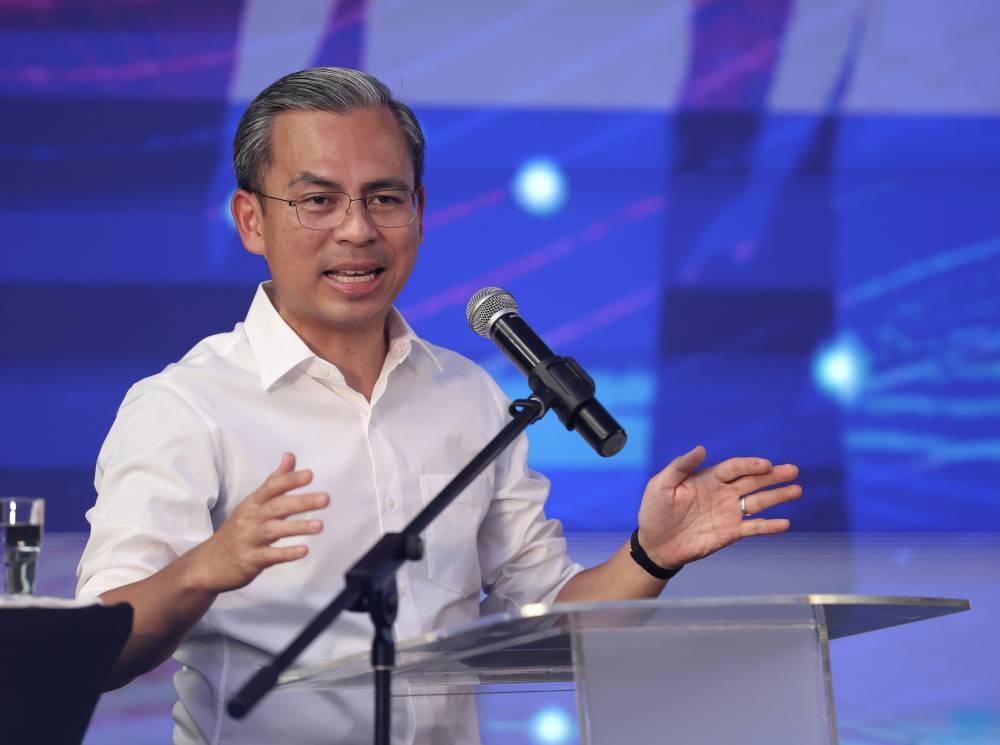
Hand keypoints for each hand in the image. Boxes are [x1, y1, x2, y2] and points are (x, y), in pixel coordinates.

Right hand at [188, 453, 327, 592]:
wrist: (209, 563)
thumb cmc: (238, 530)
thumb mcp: (253, 503)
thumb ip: (275, 481)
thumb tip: (290, 456)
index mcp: (253, 503)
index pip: (272, 487)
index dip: (290, 480)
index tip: (310, 475)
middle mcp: (250, 518)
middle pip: (276, 507)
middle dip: (301, 502)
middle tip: (325, 499)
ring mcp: (248, 539)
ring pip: (273, 530)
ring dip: (297, 527)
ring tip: (319, 525)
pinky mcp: (249, 560)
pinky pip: (269, 556)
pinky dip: (286, 553)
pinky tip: (303, 550)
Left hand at [636, 445, 800, 568]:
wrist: (654, 544)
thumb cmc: (655, 511)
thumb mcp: (662, 484)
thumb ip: (681, 466)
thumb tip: (702, 448)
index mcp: (708, 478)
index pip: (735, 468)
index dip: (750, 464)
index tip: (766, 464)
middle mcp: (723, 493)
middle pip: (752, 481)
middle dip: (773, 476)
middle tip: (793, 470)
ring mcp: (728, 513)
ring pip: (758, 502)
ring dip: (777, 496)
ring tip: (796, 490)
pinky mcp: (730, 533)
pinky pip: (753, 528)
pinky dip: (769, 526)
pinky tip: (784, 523)